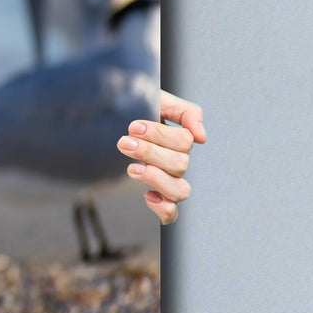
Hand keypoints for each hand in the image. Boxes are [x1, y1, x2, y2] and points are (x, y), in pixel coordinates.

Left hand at [118, 90, 205, 224]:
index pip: (184, 142)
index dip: (159, 134)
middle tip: (124, 142)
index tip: (133, 127)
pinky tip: (147, 196)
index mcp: (180, 139)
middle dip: (149, 153)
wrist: (110, 118)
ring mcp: (169, 180)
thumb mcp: (159, 99)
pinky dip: (163, 208)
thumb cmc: (136, 108)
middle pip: (180, 165)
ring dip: (155, 179)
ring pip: (180, 191)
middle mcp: (178, 161)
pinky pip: (171, 214)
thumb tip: (201, 137)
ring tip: (131, 169)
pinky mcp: (157, 197)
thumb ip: (185, 112)